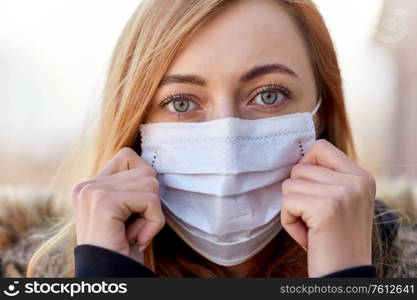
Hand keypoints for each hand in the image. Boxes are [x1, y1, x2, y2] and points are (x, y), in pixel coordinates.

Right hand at [72, 147, 164, 263]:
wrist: (110, 278)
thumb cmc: (124, 248)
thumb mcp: (127, 212)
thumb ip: (132, 187)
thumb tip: (153, 167)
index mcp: (90, 185)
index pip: (128, 156)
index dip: (143, 180)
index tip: (135, 209)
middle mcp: (87, 185)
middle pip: (145, 170)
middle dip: (150, 202)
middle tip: (135, 226)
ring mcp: (93, 192)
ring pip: (151, 184)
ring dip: (152, 214)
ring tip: (135, 232)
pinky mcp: (103, 202)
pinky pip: (150, 201)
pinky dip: (154, 222)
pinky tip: (137, 238)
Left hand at [281, 139, 375, 276]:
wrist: (346, 276)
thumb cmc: (336, 241)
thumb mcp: (343, 202)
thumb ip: (326, 179)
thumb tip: (295, 161)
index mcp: (361, 176)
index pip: (320, 147)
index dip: (305, 164)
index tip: (308, 188)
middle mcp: (355, 181)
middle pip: (299, 168)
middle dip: (297, 194)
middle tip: (313, 218)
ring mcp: (342, 193)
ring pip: (289, 185)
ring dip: (292, 209)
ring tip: (311, 227)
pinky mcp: (325, 208)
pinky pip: (287, 202)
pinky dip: (289, 221)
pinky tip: (307, 235)